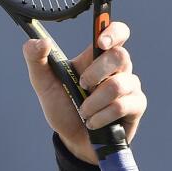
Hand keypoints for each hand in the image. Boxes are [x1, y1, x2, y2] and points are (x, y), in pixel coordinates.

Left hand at [22, 21, 145, 163]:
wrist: (72, 139)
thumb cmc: (62, 107)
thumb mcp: (43, 83)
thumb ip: (36, 59)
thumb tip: (39, 41)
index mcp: (95, 57)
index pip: (116, 33)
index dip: (113, 31)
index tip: (101, 42)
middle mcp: (116, 68)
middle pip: (120, 55)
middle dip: (95, 73)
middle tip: (81, 86)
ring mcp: (129, 86)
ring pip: (118, 84)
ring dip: (94, 102)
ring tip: (83, 112)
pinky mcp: (136, 106)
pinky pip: (122, 106)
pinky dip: (101, 116)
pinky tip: (93, 123)